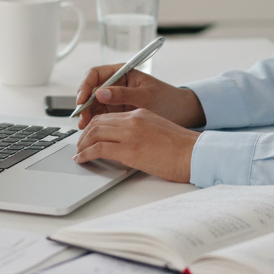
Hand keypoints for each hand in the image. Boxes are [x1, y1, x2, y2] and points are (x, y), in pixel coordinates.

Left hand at [73, 109, 199, 183]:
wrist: (194, 154)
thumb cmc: (181, 148)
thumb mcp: (158, 132)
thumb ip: (140, 132)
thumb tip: (126, 144)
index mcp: (140, 113)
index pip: (109, 116)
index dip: (94, 126)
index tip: (88, 135)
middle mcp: (133, 120)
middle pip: (98, 122)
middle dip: (84, 134)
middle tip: (79, 145)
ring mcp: (130, 134)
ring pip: (94, 133)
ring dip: (82, 144)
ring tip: (79, 153)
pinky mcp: (129, 150)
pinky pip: (98, 149)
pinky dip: (85, 154)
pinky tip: (82, 159)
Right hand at [74, 65, 205, 129]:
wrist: (182, 114)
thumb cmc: (168, 100)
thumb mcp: (146, 96)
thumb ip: (123, 94)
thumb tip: (100, 93)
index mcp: (123, 73)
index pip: (96, 74)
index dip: (86, 85)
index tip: (83, 99)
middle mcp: (116, 84)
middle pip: (91, 91)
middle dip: (84, 103)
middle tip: (82, 118)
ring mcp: (115, 99)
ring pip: (93, 105)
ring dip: (87, 115)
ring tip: (84, 127)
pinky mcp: (117, 113)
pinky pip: (100, 116)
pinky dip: (94, 123)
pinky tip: (92, 130)